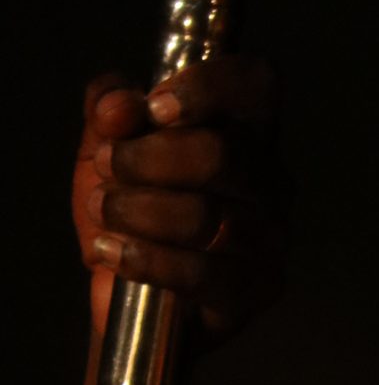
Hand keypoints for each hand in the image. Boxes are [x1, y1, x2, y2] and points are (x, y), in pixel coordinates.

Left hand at [72, 54, 280, 341]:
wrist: (130, 298)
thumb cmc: (132, 214)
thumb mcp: (105, 146)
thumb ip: (108, 109)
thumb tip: (117, 107)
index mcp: (245, 132)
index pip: (256, 85)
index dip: (208, 85)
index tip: (153, 107)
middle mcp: (270, 182)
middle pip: (221, 153)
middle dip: (146, 158)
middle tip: (107, 165)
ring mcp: (270, 239)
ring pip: (207, 215)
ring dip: (136, 209)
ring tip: (102, 210)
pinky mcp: (256, 291)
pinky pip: (201, 273)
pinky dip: (145, 259)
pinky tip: (110, 252)